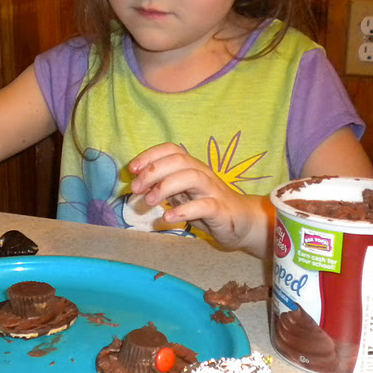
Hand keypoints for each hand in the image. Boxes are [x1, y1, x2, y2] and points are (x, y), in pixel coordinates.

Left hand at [129, 143, 268, 253]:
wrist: (241, 222)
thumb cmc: (207, 206)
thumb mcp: (182, 194)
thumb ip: (164, 187)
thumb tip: (139, 184)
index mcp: (192, 167)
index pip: (171, 149)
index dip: (149, 155)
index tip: (132, 170)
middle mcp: (203, 174)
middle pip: (179, 160)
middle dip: (153, 171)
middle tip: (136, 189)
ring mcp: (213, 191)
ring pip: (191, 177)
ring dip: (165, 187)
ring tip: (150, 202)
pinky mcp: (220, 210)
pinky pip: (204, 206)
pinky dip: (183, 210)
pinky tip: (168, 218)